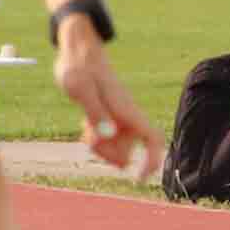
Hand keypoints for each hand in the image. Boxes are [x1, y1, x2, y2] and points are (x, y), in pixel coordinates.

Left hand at [56, 29, 162, 178]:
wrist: (76, 53)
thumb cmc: (78, 68)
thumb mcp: (81, 89)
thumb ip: (94, 112)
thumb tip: (106, 135)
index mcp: (127, 110)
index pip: (153, 139)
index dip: (152, 160)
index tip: (141, 176)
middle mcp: (126, 116)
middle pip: (128, 150)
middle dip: (111, 154)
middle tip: (90, 142)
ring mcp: (116, 117)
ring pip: (115, 145)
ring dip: (101, 148)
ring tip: (86, 133)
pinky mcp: (106, 115)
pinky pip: (105, 137)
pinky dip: (96, 140)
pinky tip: (86, 130)